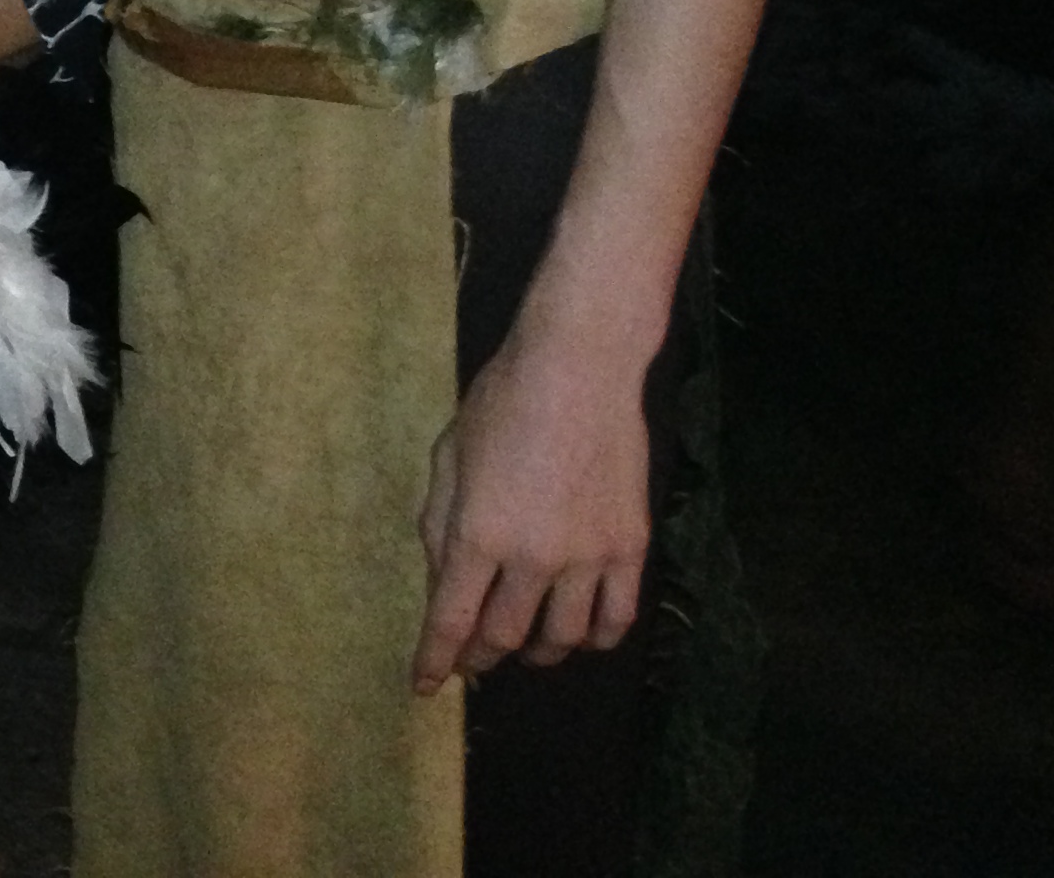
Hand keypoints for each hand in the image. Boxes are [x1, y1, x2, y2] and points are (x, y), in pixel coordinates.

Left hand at [410, 328, 651, 693]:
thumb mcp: (450, 456)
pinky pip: (617, 618)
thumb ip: (441, 524)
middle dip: (482, 658)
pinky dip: (596, 639)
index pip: (452, 620)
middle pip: (506, 636)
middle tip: (473, 662)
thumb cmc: (502, 400)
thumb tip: (443, 582)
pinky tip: (580, 633)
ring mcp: (588, 555)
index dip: (434, 661)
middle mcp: (534, 555)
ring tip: (526, 646)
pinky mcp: (631, 547)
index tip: (423, 686)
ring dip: (538, 652)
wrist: (580, 367)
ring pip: (564, 637)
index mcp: (479, 531)